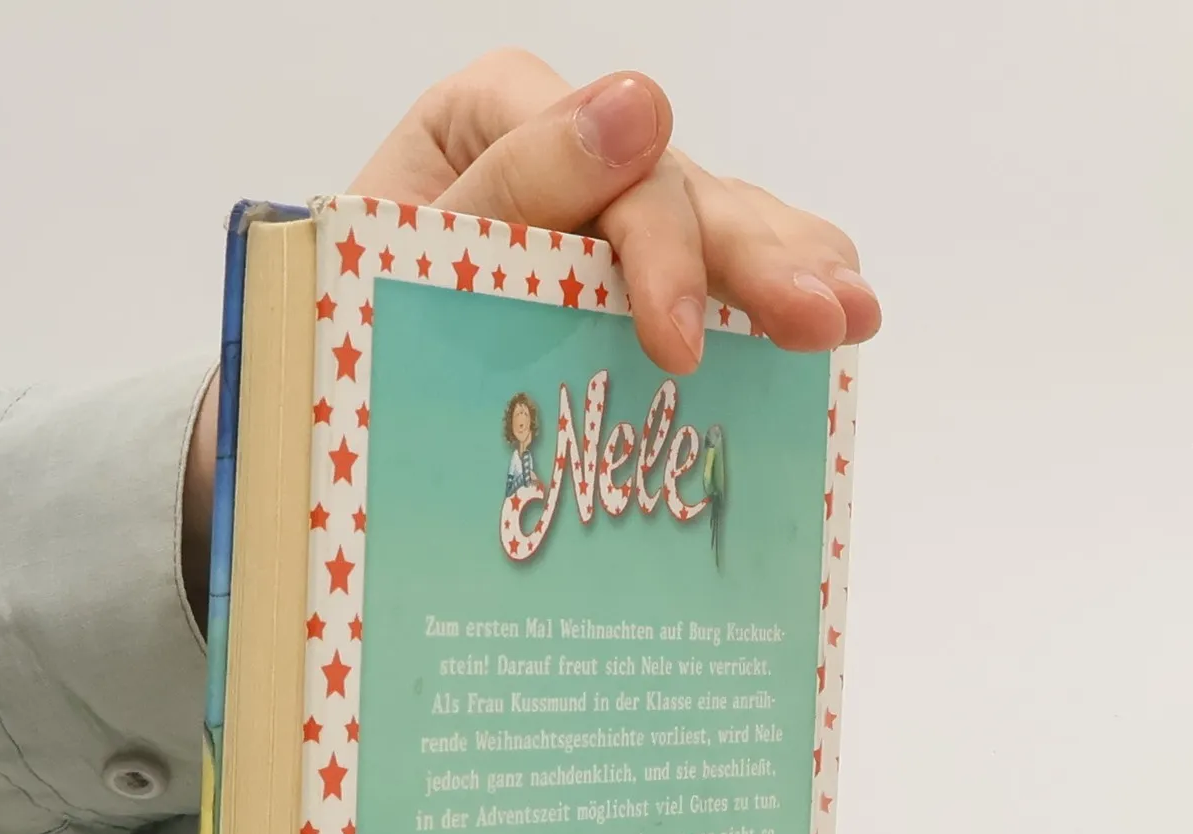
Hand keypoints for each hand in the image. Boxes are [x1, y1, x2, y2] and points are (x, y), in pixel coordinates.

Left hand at [353, 48, 879, 371]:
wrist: (338, 366)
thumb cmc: (355, 307)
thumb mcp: (404, 245)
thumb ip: (511, 185)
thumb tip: (635, 108)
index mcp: (503, 114)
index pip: (609, 162)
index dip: (657, 253)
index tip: (679, 345)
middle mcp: (573, 146)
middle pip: (683, 188)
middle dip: (758, 261)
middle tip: (825, 318)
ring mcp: (614, 208)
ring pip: (721, 219)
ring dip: (795, 269)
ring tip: (854, 318)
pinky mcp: (638, 269)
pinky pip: (717, 266)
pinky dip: (774, 292)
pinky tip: (835, 314)